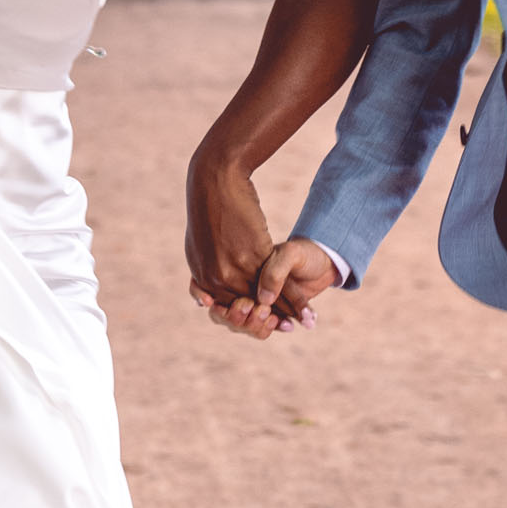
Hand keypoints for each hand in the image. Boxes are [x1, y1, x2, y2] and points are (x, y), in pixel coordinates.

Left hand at [184, 156, 326, 339]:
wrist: (215, 179)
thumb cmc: (207, 206)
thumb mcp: (199, 242)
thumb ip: (206, 266)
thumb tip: (205, 284)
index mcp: (202, 276)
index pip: (230, 307)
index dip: (252, 318)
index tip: (269, 325)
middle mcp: (216, 278)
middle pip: (249, 309)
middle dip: (272, 321)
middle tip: (291, 328)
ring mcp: (234, 269)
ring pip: (265, 300)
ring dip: (289, 313)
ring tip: (307, 321)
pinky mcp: (253, 255)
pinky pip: (277, 283)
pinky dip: (294, 297)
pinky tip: (306, 305)